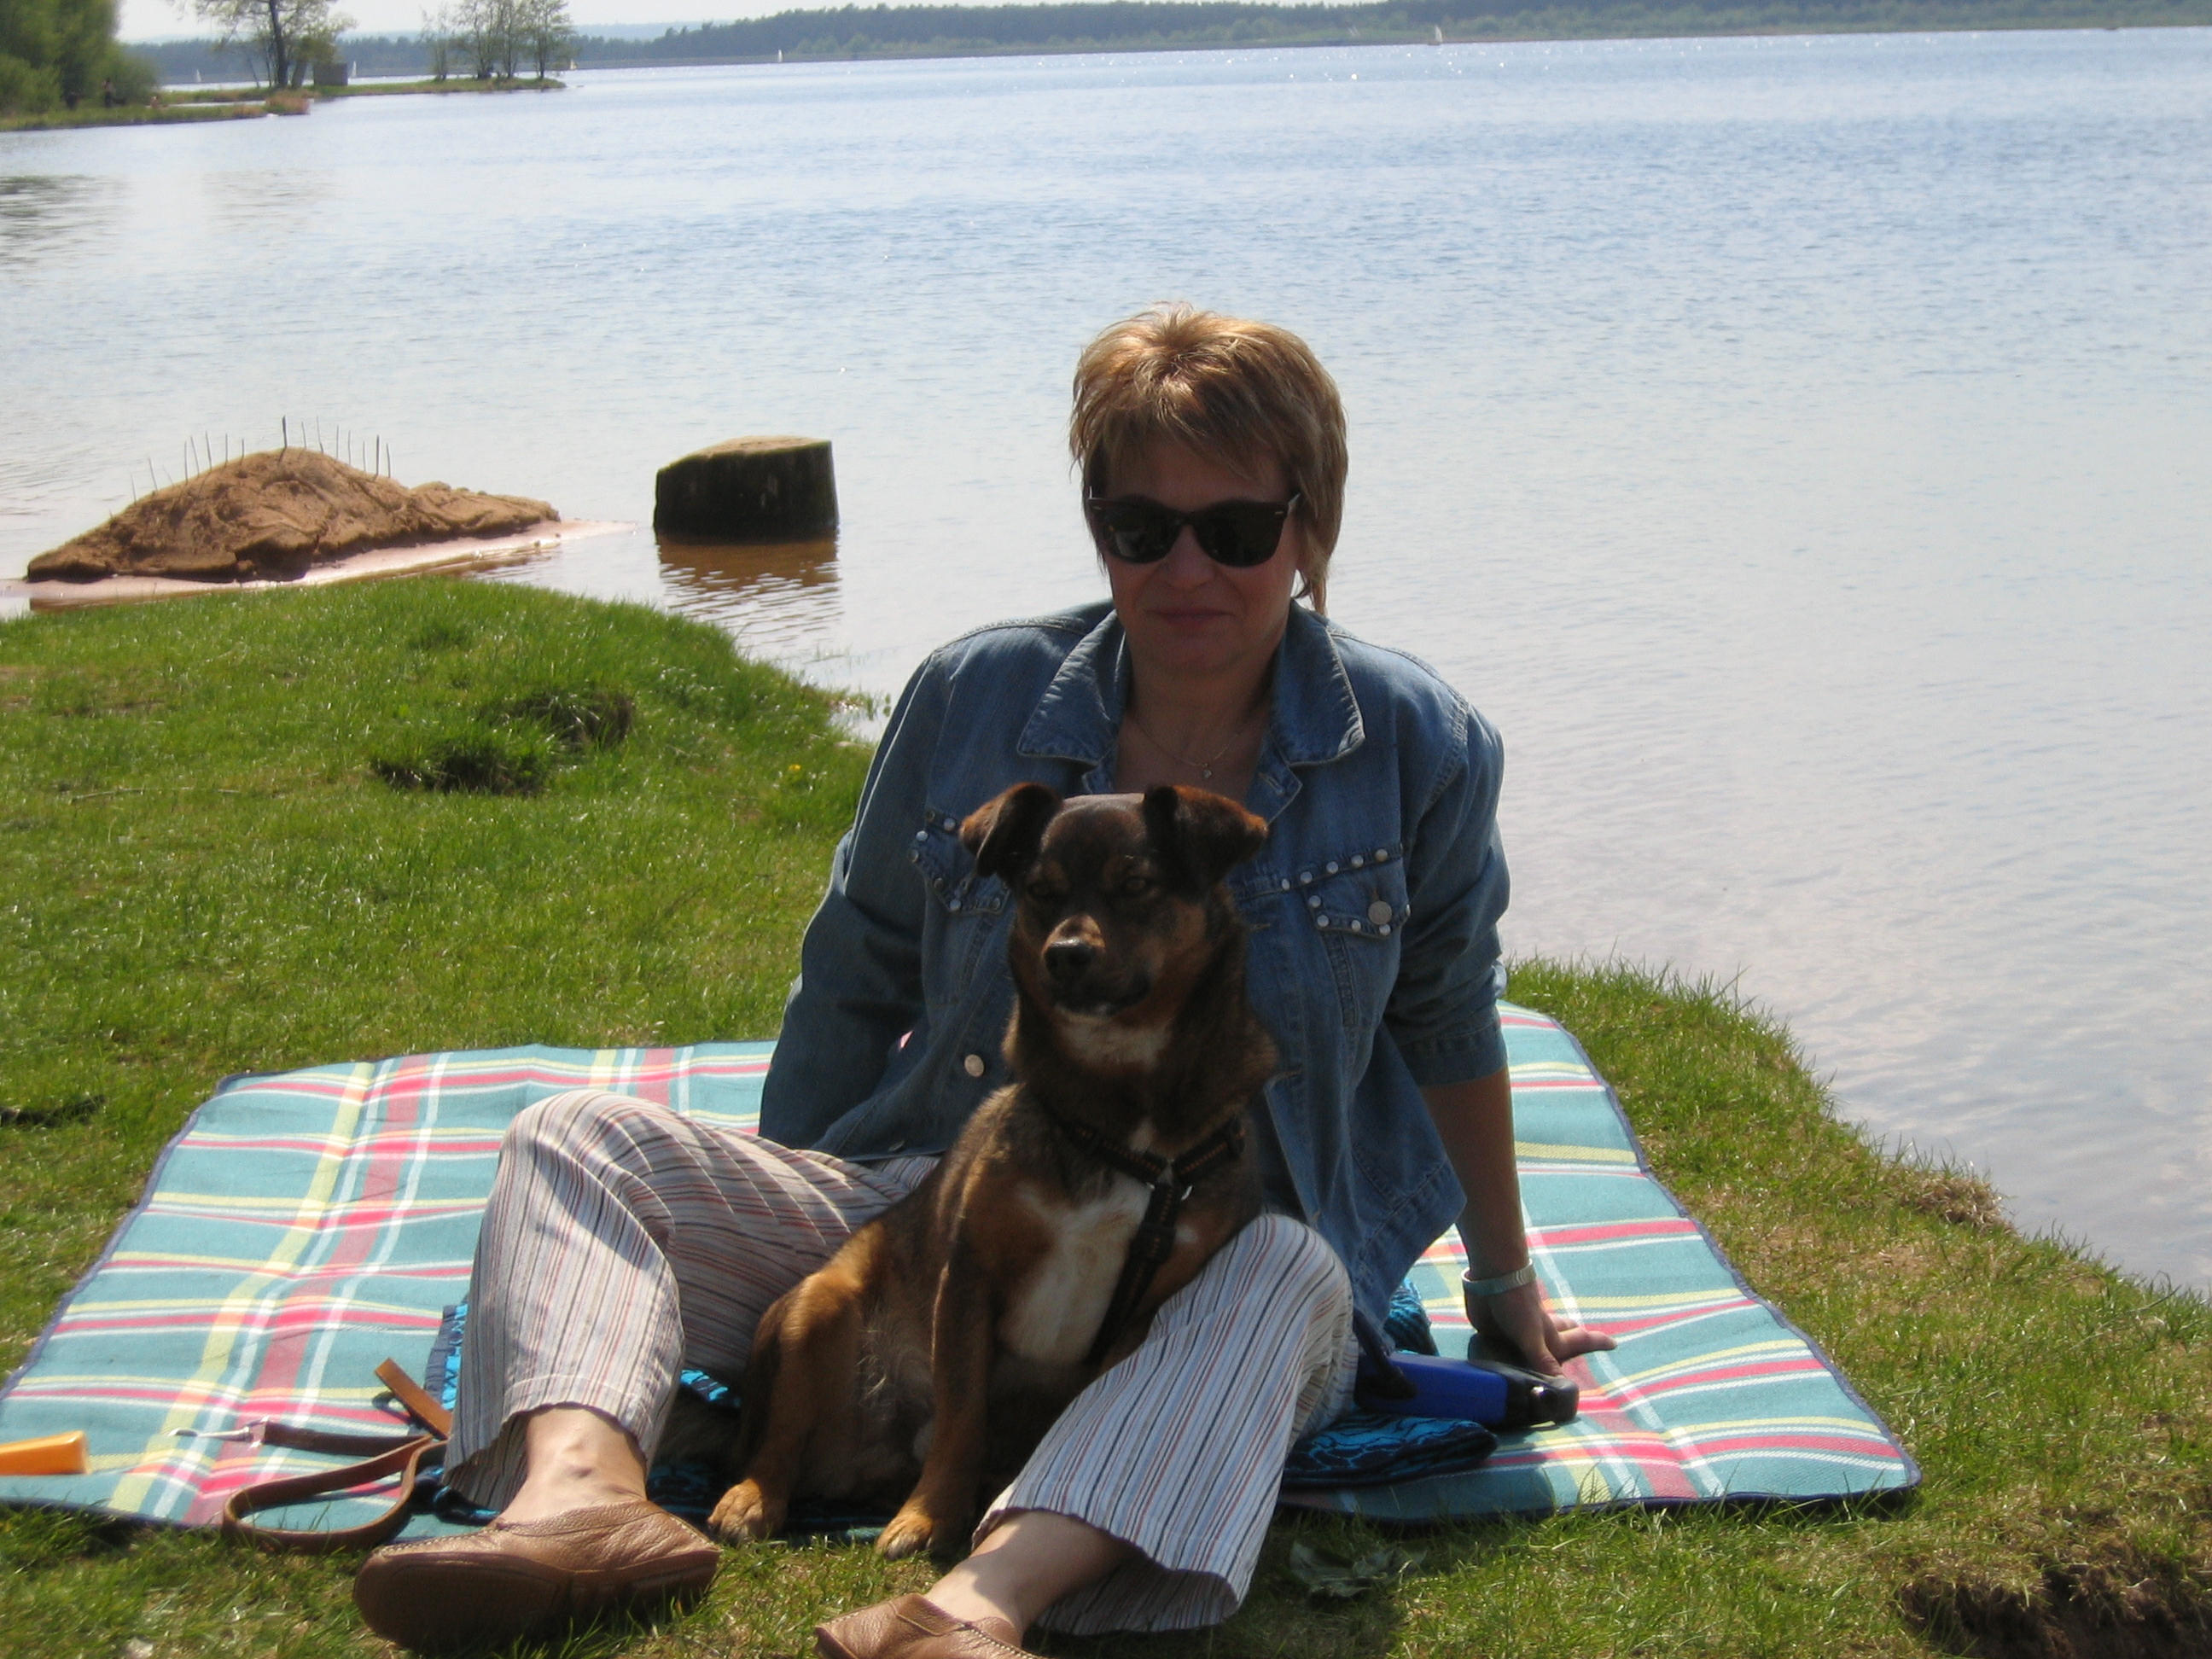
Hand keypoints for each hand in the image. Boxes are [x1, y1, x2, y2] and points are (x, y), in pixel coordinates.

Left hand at [1466, 1278, 1614, 1376]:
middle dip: (1574, 1336)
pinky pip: (1508, 1341)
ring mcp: (1518, 1330)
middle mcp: (1538, 1333)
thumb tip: (1564, 1390)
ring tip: (1550, 1345)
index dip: (1597, 1342)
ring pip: (1536, 1337)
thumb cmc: (1518, 1304)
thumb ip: (1544, 1362)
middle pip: (1562, 1333)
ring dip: (1544, 1341)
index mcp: (1552, 1336)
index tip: (1614, 1343)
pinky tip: (1506, 1350)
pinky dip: (1511, 1345)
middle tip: (1584, 1337)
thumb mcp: (1533, 1336)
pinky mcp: (1496, 1330)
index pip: (1580, 1340)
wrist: (1492, 1278)